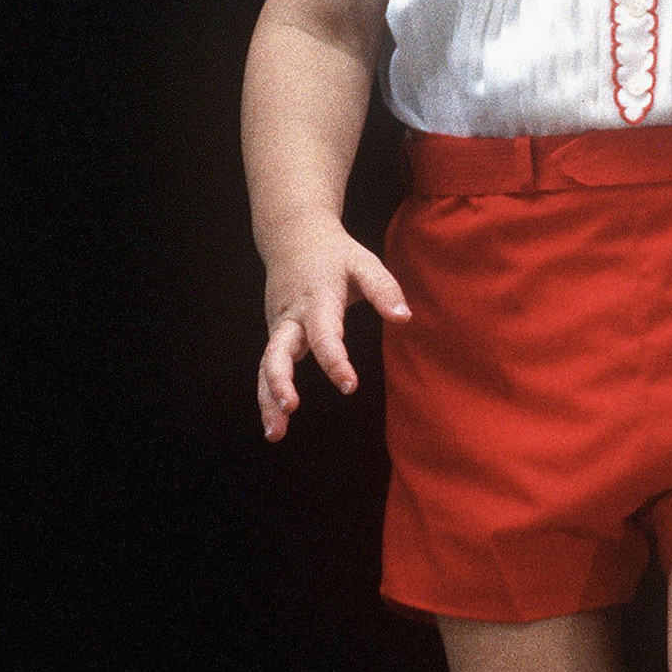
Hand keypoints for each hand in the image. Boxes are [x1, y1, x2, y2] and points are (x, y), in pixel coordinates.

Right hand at [256, 217, 408, 440]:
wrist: (293, 238)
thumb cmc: (336, 254)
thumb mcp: (365, 262)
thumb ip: (385, 289)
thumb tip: (404, 318)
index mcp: (317, 300)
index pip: (324, 335)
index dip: (334, 360)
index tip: (349, 384)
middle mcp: (292, 317)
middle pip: (278, 352)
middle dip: (281, 381)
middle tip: (291, 407)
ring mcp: (279, 327)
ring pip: (266, 366)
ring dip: (268, 399)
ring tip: (275, 434)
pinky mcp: (277, 335)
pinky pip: (268, 367)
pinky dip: (268, 394)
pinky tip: (276, 423)